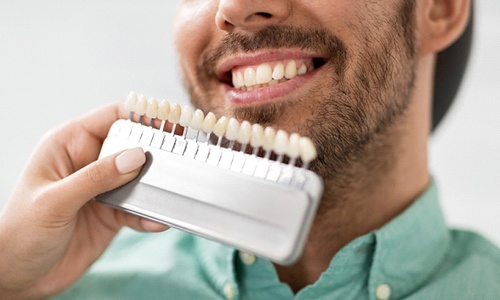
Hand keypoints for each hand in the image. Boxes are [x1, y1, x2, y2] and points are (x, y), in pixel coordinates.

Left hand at [0, 103, 167, 298]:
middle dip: (156, 152)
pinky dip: (150, 214)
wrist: (19, 277)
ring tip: (171, 192)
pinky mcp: (113, 213)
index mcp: (69, 145)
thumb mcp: (55, 201)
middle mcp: (89, 162)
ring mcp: (103, 188)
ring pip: (140, 177)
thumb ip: (96, 177)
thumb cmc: (19, 233)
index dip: (142, 115)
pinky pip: (139, 208)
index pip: (112, 117)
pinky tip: (157, 221)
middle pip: (132, 145)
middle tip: (180, 158)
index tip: (170, 120)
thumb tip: (136, 157)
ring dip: (156, 186)